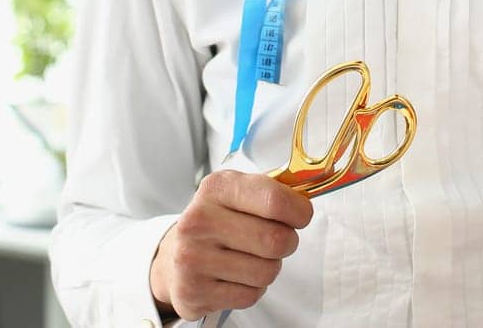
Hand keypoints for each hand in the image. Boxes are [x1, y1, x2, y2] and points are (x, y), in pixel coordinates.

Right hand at [148, 170, 313, 320]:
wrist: (173, 256)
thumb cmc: (218, 220)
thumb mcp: (239, 192)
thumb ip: (273, 191)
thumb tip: (309, 197)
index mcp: (216, 188)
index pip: (274, 200)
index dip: (299, 211)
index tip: (301, 215)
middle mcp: (199, 221)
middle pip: (276, 240)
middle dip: (287, 242)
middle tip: (278, 239)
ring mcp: (193, 258)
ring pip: (267, 271)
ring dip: (269, 267)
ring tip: (251, 257)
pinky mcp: (193, 292)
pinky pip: (251, 295)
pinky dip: (252, 288)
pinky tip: (236, 276)